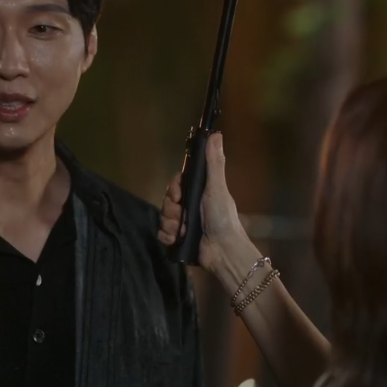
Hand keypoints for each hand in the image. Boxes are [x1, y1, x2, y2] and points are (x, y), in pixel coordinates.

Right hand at [157, 132, 252, 274]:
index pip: (177, 183)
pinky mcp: (178, 239)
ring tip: (181, 231)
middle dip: (171, 208)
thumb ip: (214, 163)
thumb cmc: (223, 218)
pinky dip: (168, 236)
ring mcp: (184, 223)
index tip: (178, 194)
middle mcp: (190, 206)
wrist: (223, 252)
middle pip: (167, 200)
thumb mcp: (217, 189)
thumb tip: (215, 134)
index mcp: (200, 193)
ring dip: (169, 224)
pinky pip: (162, 233)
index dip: (174, 188)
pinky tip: (177, 239)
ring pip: (163, 217)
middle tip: (181, 215)